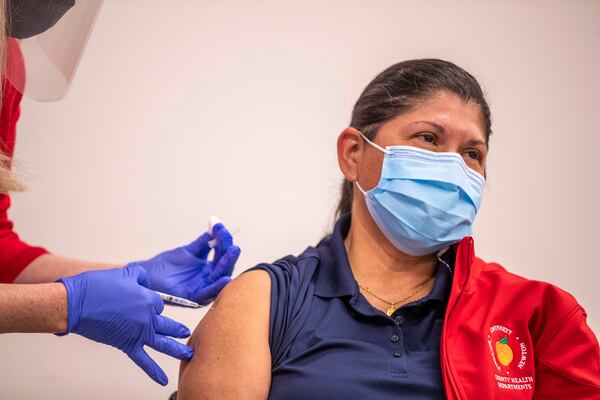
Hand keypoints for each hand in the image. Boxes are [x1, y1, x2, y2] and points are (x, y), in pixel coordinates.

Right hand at [58, 266, 191, 384]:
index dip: (150, 301)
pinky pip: (144, 361)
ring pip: (163, 342)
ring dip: (177, 349)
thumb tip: (145, 282)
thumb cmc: (97, 286)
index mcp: (148, 299)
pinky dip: (154, 371)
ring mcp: (138, 332)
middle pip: (166, 323)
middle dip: (177, 328)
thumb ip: (141, 276)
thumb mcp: (125, 272)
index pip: (158, 303)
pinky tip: (163, 380)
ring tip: (189, 354)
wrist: (77, 303)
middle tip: (186, 332)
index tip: (140, 301)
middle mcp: (147, 317)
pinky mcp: (127, 344)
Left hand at [127, 223, 240, 304]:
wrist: (148, 274)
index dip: (224, 242)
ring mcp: (202, 288)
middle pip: (224, 267)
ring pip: (219, 278)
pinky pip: (208, 293)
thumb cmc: (166, 266)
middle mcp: (208, 279)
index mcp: (209, 269)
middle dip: (230, 255)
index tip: (220, 229)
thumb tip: (216, 226)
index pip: (222, 255)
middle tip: (233, 245)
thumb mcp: (189, 251)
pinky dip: (217, 286)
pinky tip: (225, 278)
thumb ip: (204, 241)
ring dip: (227, 266)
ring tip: (232, 253)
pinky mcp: (194, 297)